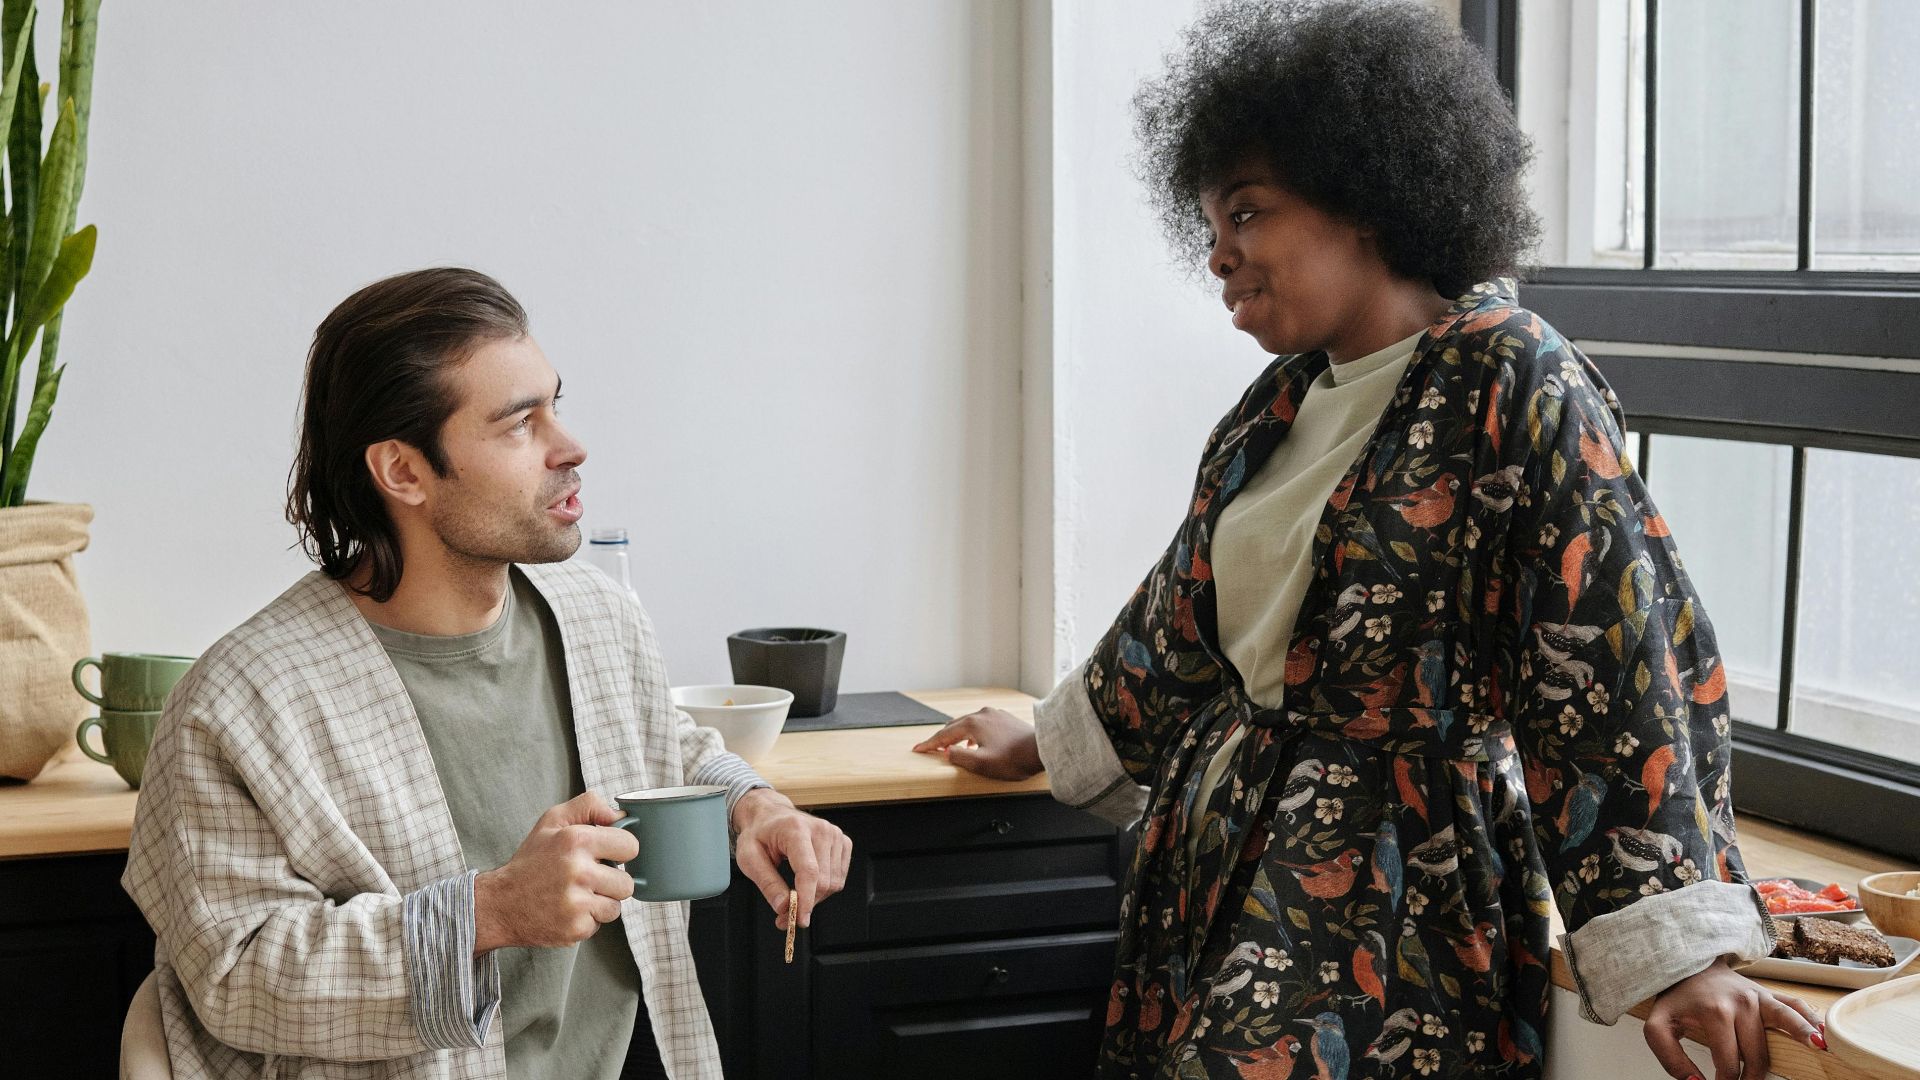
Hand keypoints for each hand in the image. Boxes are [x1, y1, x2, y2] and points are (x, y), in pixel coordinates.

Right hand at [473, 791, 637, 954]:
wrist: (500, 904)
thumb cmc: (531, 861)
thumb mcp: (552, 821)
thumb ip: (588, 806)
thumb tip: (619, 814)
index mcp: (576, 840)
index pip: (631, 846)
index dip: (621, 851)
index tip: (607, 855)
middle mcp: (578, 871)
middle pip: (627, 882)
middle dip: (611, 881)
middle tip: (588, 879)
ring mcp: (577, 903)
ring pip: (616, 906)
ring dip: (601, 902)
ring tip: (576, 895)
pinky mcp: (576, 928)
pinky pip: (600, 924)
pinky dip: (587, 919)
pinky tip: (568, 910)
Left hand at [731, 789, 850, 931]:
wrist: (771, 815)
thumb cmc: (759, 834)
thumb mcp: (749, 858)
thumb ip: (767, 883)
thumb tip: (784, 907)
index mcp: (795, 829)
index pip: (809, 871)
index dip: (806, 899)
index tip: (800, 920)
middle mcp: (821, 829)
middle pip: (823, 881)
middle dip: (806, 903)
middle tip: (785, 914)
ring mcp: (835, 834)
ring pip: (834, 883)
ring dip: (815, 896)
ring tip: (795, 893)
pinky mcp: (843, 841)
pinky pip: (840, 877)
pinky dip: (825, 887)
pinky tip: (809, 881)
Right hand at [911, 707, 1042, 780]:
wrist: (1041, 749)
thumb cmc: (1014, 759)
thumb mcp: (982, 764)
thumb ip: (960, 757)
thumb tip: (947, 752)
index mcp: (973, 724)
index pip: (944, 735)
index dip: (929, 744)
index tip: (918, 749)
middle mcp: (982, 714)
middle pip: (954, 725)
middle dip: (941, 737)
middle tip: (931, 747)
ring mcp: (994, 714)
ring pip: (968, 723)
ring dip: (957, 734)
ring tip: (952, 746)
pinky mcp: (1004, 718)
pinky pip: (981, 723)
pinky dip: (971, 732)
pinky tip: (975, 741)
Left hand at [1643, 958, 1824, 1079]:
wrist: (1689, 966)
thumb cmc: (1678, 998)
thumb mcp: (1658, 1026)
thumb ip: (1670, 1058)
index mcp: (1715, 1012)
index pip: (1727, 1061)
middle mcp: (1741, 1003)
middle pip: (1756, 1054)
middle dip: (1752, 1077)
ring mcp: (1759, 996)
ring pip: (1786, 1022)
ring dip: (1801, 1038)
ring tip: (1818, 1050)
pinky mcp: (1770, 994)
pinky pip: (1795, 1005)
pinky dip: (1811, 1019)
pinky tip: (1824, 1033)